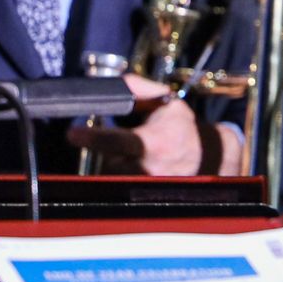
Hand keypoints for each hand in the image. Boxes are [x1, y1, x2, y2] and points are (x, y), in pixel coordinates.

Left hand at [65, 72, 246, 175]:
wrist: (210, 158)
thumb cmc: (183, 128)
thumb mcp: (166, 101)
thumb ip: (139, 89)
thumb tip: (113, 83)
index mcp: (153, 142)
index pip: (116, 141)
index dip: (92, 137)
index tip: (72, 133)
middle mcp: (148, 169)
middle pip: (107, 161)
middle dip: (108, 151)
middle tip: (123, 142)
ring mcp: (146, 187)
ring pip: (111, 176)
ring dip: (115, 164)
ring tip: (136, 156)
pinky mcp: (144, 199)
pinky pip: (120, 187)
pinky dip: (122, 176)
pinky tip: (137, 168)